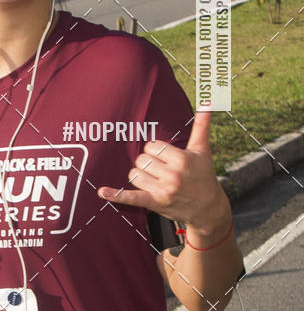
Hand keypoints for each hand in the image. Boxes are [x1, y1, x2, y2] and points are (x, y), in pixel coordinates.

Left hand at [97, 112, 229, 235]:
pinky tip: (102, 192)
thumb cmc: (203, 174)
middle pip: (141, 160)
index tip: (167, 158)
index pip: (152, 146)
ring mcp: (163, 191)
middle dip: (149, 163)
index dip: (156, 151)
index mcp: (182, 159)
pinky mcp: (155, 204)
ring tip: (156, 180)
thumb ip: (202, 124)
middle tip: (163, 170)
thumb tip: (208, 102)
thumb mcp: (202, 149)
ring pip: (134, 174)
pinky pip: (132, 197)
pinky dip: (116, 195)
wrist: (208, 208)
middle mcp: (173, 175)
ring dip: (141, 176)